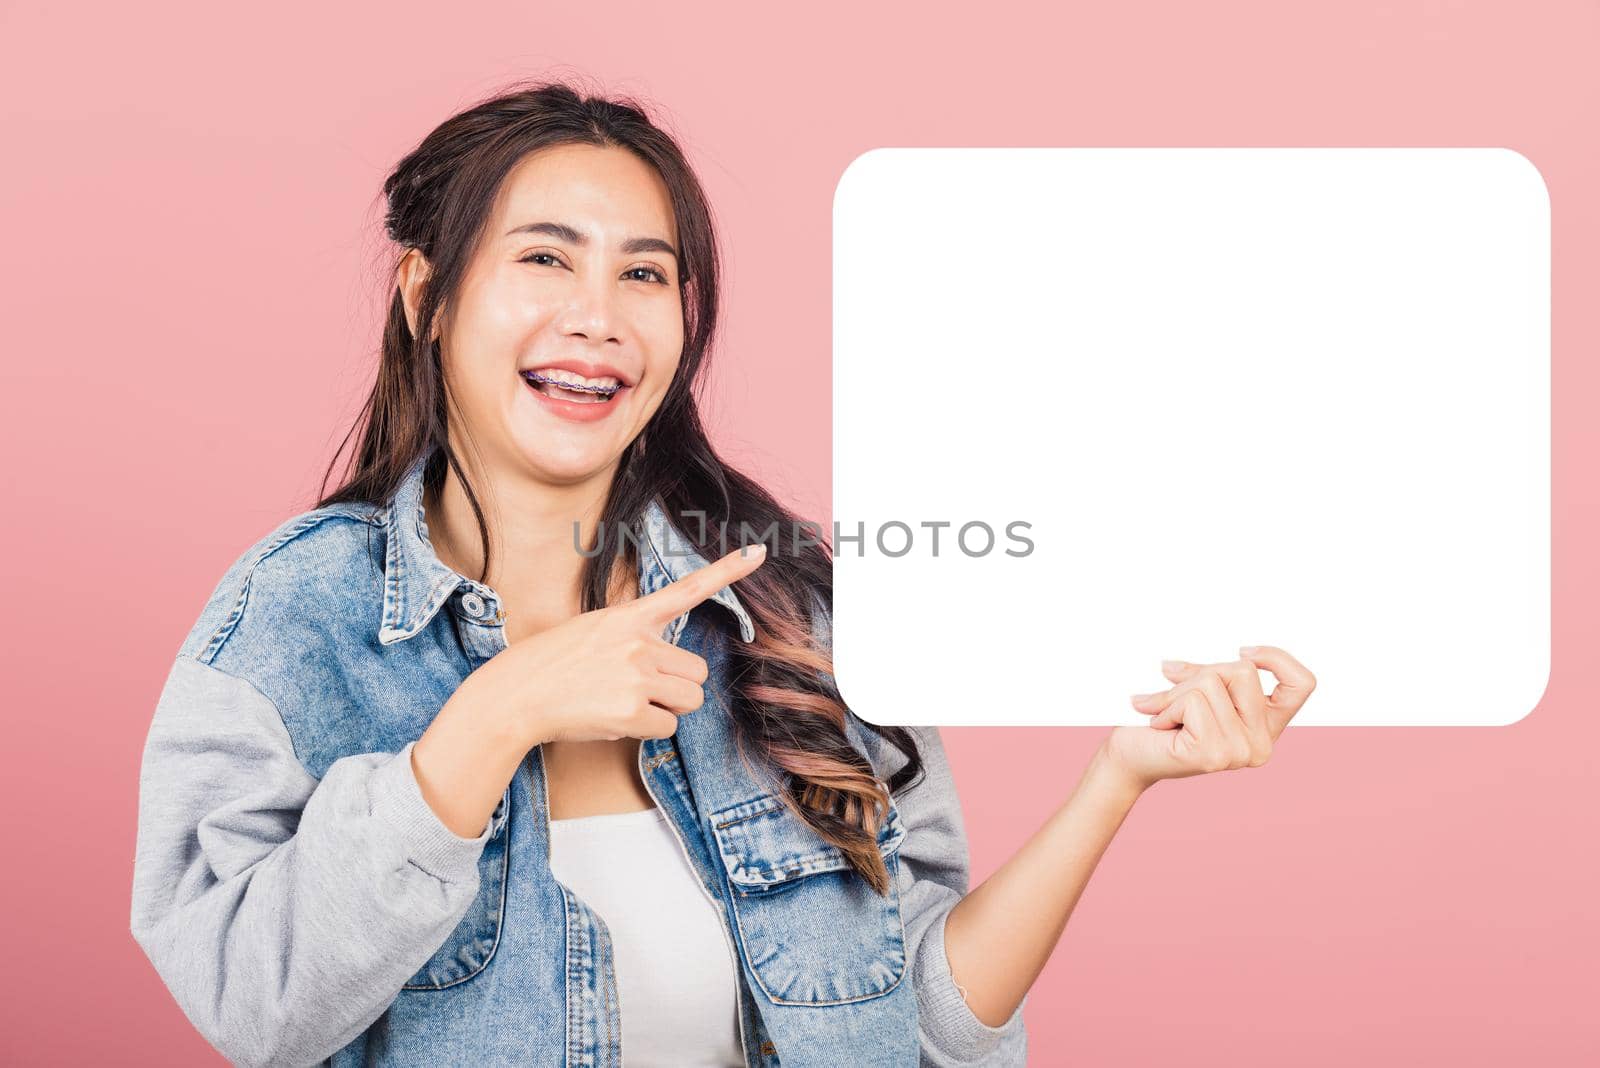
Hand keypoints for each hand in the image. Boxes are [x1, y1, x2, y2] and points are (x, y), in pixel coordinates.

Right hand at [462, 543, 767, 746]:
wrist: (514, 696)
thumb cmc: (553, 666)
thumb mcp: (593, 632)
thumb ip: (634, 638)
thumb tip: (671, 668)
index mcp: (629, 616)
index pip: (687, 589)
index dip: (727, 571)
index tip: (759, 553)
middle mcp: (639, 641)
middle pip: (697, 672)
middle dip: (675, 687)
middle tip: (635, 689)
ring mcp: (637, 676)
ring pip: (688, 700)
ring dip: (665, 709)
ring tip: (623, 703)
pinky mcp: (632, 711)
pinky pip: (667, 727)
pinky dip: (646, 730)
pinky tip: (614, 719)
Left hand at [1101, 645, 1316, 791]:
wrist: (1131, 758)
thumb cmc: (1161, 725)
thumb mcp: (1194, 692)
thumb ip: (1204, 676)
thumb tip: (1171, 665)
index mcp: (1266, 728)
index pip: (1302, 685)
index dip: (1278, 659)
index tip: (1242, 651)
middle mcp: (1261, 746)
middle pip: (1243, 672)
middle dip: (1201, 674)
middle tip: (1173, 697)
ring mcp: (1240, 753)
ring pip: (1213, 683)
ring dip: (1176, 692)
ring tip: (1164, 715)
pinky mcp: (1213, 754)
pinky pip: (1192, 701)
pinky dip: (1167, 706)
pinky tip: (1160, 727)